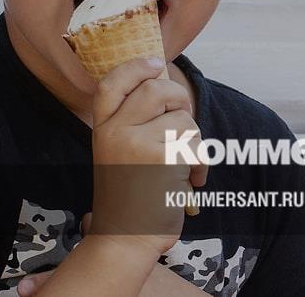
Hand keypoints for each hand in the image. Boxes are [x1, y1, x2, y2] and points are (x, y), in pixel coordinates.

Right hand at [91, 57, 207, 257]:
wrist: (125, 239)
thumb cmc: (130, 198)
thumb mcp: (118, 153)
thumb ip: (134, 123)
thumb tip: (165, 85)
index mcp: (102, 129)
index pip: (112, 84)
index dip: (136, 67)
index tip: (156, 64)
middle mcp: (115, 132)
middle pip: (157, 89)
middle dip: (180, 99)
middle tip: (184, 121)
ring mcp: (138, 144)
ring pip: (184, 120)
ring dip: (193, 142)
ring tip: (181, 167)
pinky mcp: (163, 158)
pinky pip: (197, 145)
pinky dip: (202, 164)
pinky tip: (191, 182)